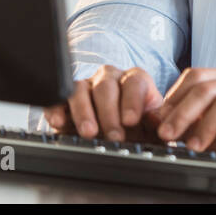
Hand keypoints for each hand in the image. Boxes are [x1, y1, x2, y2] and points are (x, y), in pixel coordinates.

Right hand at [41, 65, 164, 143]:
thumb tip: (158, 122)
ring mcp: (87, 86)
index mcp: (135, 81)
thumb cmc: (136, 128)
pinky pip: (59, 98)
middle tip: (114, 135)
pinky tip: (59, 122)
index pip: (135, 82)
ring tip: (89, 132)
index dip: (132, 101)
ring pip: (81, 90)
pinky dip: (57, 109)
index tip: (131, 121)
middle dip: (109, 113)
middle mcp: (110, 79)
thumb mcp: (150, 126)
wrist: (117, 135)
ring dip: (84, 112)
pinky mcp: (66, 98)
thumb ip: (155, 122)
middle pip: (106, 86)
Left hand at [155, 67, 215, 161]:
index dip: (174, 98)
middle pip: (206, 88)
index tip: (159, 122)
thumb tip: (155, 119)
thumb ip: (182, 120)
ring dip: (207, 125)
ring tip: (194, 146)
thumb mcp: (202, 127)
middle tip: (168, 135)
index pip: (194, 76)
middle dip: (182, 113)